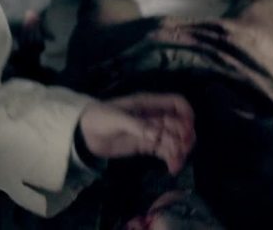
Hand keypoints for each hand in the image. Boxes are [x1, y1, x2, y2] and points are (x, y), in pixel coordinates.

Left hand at [78, 93, 195, 174]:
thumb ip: (138, 125)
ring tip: (176, 163)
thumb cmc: (100, 117)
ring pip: (174, 139)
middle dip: (184, 136)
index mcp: (149, 103)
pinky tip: (172, 168)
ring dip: (179, 150)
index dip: (186, 114)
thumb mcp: (117, 118)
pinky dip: (171, 159)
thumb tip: (157, 135)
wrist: (84, 133)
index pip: (176, 103)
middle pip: (179, 123)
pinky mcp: (146, 146)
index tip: (187, 129)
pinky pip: (164, 151)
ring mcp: (151, 132)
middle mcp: (154, 116)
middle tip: (180, 149)